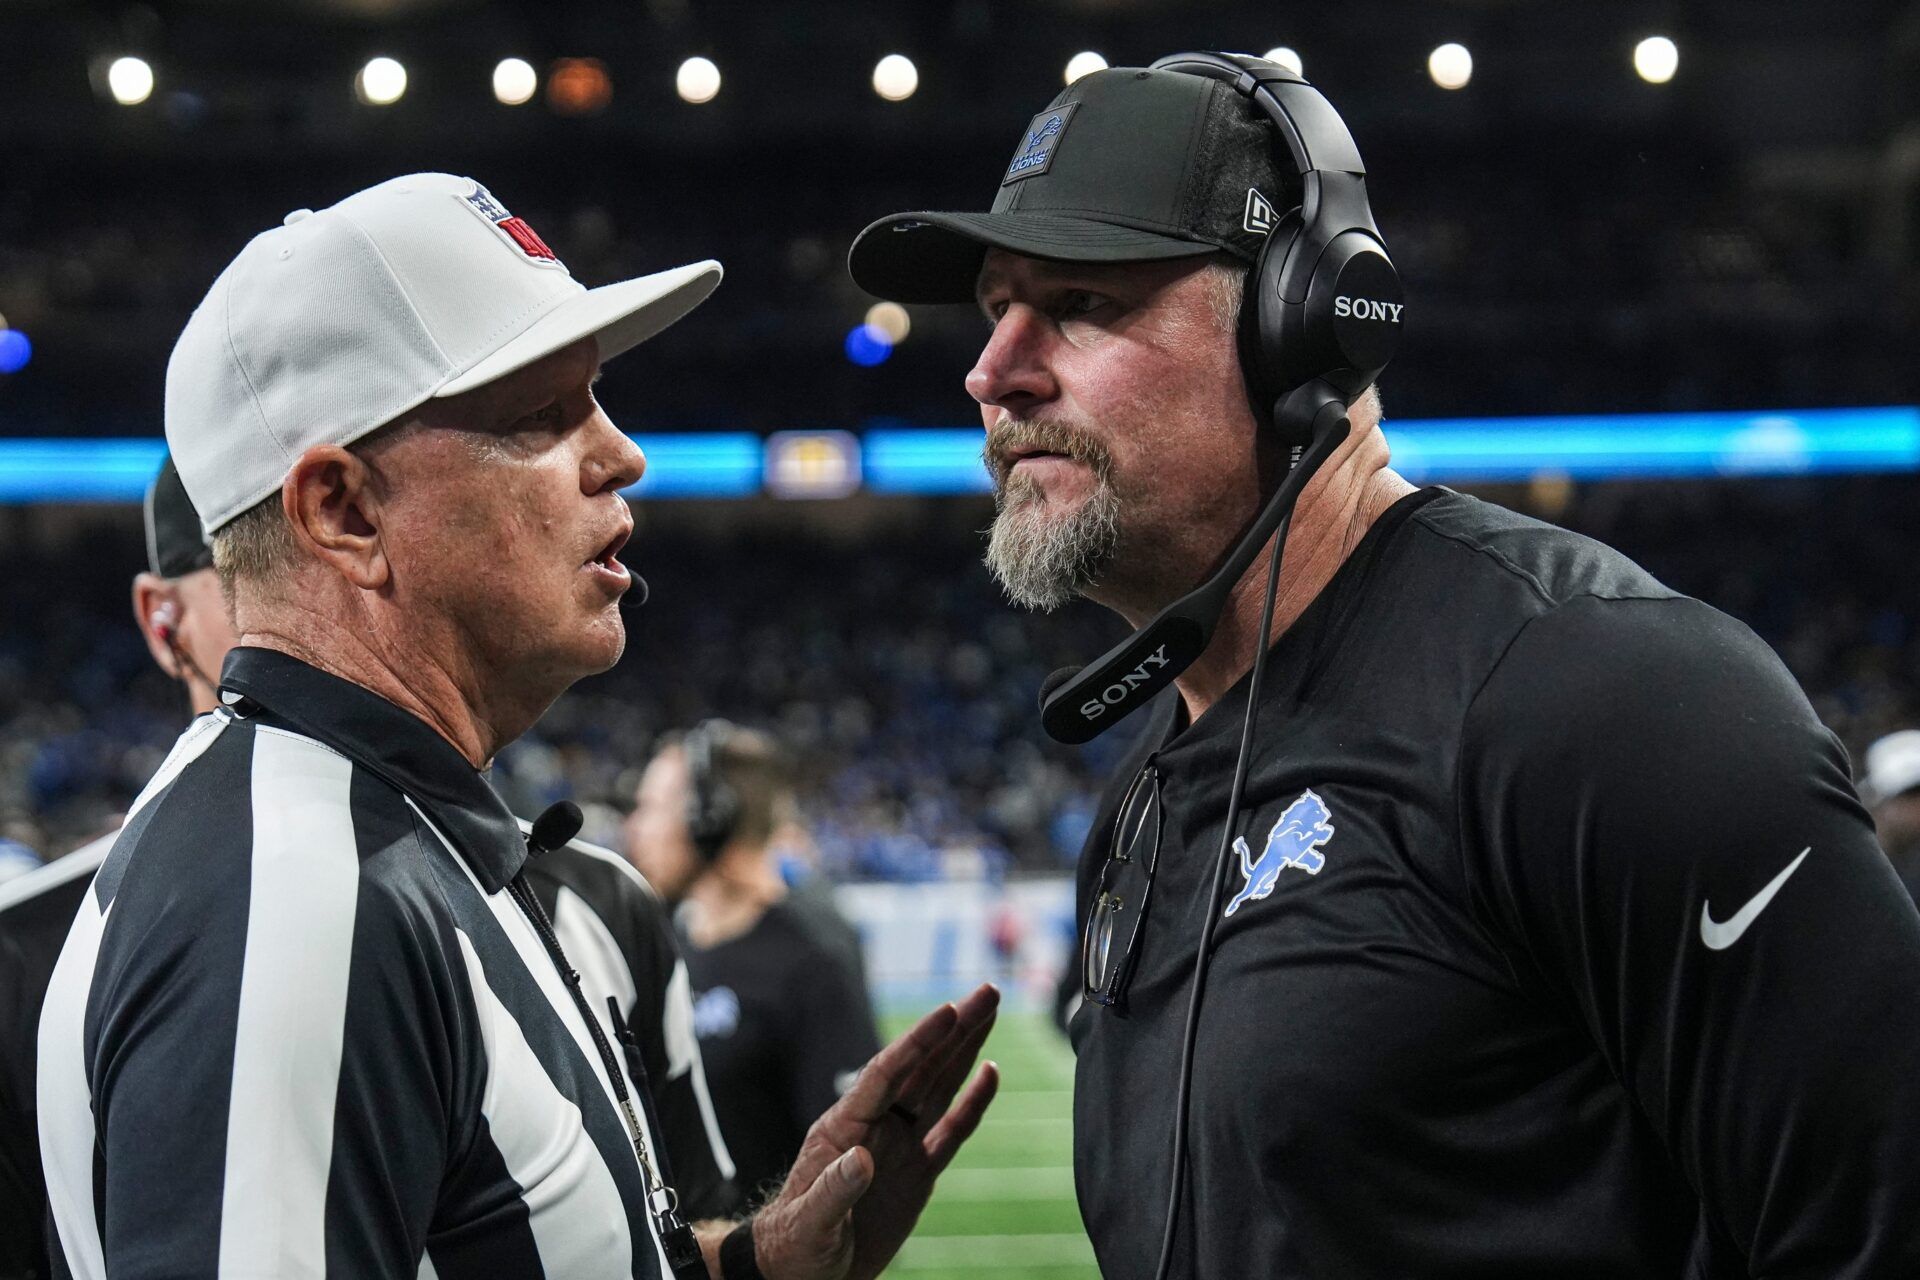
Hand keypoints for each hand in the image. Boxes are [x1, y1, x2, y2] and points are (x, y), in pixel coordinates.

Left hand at [747, 983, 999, 1279]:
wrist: (805, 1271)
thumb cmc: (796, 1245)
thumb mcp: (809, 1222)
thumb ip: (834, 1189)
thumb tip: (861, 1156)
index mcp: (845, 1127)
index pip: (886, 1072)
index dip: (917, 1042)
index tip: (948, 1010)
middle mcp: (876, 1125)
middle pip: (922, 1067)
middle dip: (954, 1028)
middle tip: (987, 991)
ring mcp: (899, 1145)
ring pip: (940, 1087)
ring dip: (965, 1049)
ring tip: (990, 1011)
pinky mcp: (918, 1171)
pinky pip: (951, 1130)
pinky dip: (973, 1103)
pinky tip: (991, 1073)